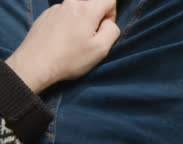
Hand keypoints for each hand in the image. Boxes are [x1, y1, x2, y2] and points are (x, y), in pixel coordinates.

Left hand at [5, 0, 119, 93]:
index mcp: (86, 9)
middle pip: (93, 3)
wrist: (35, 64)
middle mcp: (71, 3)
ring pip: (78, 9)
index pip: (109, 0)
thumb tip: (109, 23)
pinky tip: (62, 41)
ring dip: (81, 22)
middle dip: (96, 18)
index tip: (103, 31)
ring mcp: (56, 8)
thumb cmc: (70, 58)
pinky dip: (68, 25)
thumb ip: (112, 30)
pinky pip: (65, 15)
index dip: (111, 15)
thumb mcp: (101, 49)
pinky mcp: (46, 15)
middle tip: (89, 39)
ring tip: (74, 42)